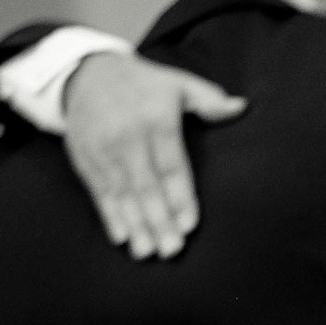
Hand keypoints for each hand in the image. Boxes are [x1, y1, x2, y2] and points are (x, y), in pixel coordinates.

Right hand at [63, 52, 245, 259]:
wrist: (86, 72)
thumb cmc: (144, 84)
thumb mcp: (178, 83)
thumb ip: (209, 99)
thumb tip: (240, 107)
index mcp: (155, 120)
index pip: (171, 166)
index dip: (180, 197)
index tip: (190, 224)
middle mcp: (127, 136)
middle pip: (146, 185)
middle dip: (159, 220)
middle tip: (173, 250)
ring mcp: (103, 148)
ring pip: (122, 193)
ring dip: (135, 225)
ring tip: (147, 252)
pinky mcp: (85, 157)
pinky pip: (98, 191)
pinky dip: (109, 215)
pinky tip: (121, 237)